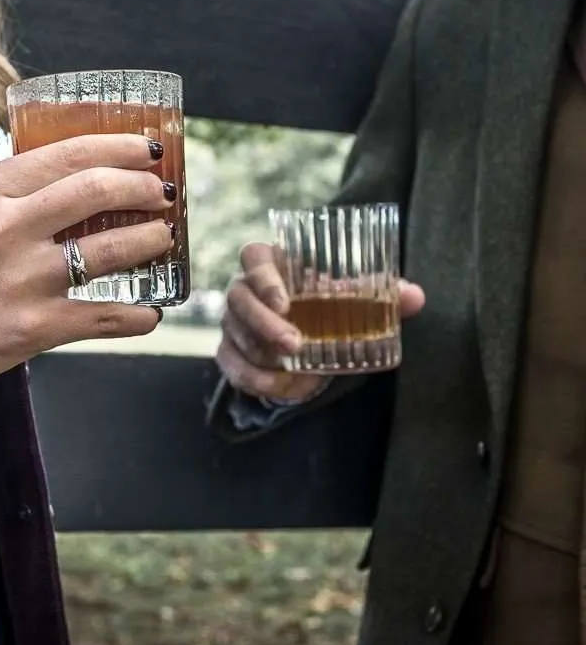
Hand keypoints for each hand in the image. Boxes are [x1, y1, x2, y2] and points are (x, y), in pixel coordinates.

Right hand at [0, 133, 174, 406]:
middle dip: (143, 188)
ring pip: (112, 250)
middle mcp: (6, 229)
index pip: (70, 153)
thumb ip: (24, 192)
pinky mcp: (37, 327)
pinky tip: (151, 311)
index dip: (120, 148)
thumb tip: (95, 177)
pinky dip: (140, 315)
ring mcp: (24, 280)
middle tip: (161, 194)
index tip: (148, 151)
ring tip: (163, 238)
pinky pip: (108, 316)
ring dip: (151, 241)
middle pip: (96, 191)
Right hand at [217, 242, 425, 401]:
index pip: (253, 257)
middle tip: (294, 345)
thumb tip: (415, 296)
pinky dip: (258, 381)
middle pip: (238, 300)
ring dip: (265, 358)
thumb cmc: (323, 303)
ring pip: (236, 337)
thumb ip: (382, 295)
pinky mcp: (229, 352)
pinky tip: (286, 387)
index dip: (264, 278)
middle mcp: (243, 289)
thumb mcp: (350, 297)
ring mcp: (232, 322)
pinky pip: (233, 368)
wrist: (300, 332)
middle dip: (264, 325)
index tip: (285, 303)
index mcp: (270, 263)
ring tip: (298, 372)